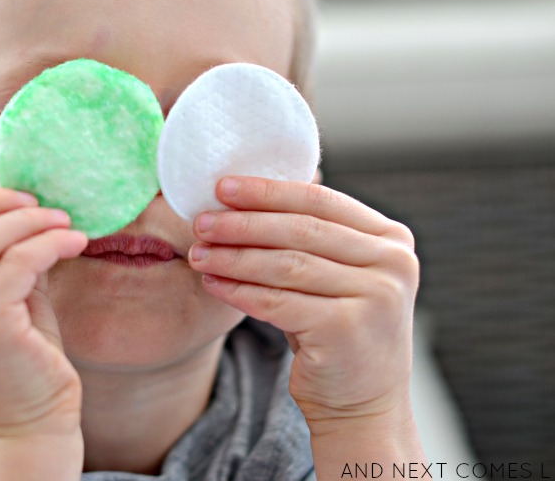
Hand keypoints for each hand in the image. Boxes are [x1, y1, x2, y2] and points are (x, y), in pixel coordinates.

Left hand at [188, 176, 419, 430]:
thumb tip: (242, 197)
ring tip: (199, 254)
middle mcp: (392, 263)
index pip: (321, 201)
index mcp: (391, 239)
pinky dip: (240, 291)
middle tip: (201, 221)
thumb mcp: (336, 275)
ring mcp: (375, 296)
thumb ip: (309, 238)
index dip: (268, 191)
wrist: (364, 404)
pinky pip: (278, 302)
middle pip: (301, 230)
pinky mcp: (347, 328)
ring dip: (234, 257)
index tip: (222, 187)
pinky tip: (213, 284)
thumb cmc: (337, 331)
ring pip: (286, 265)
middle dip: (243, 223)